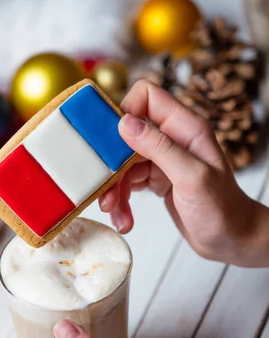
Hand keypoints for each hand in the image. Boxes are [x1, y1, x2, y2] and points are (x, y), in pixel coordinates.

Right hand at [99, 80, 268, 267]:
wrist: (231, 240)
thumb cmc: (222, 210)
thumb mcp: (191, 177)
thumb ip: (160, 148)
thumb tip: (125, 123)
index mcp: (185, 128)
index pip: (146, 97)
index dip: (123, 113)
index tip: (109, 144)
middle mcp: (172, 139)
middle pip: (126, 136)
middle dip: (113, 165)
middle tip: (106, 192)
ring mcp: (163, 160)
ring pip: (124, 163)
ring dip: (116, 189)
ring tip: (116, 213)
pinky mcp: (156, 180)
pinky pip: (129, 182)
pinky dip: (122, 201)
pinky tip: (124, 219)